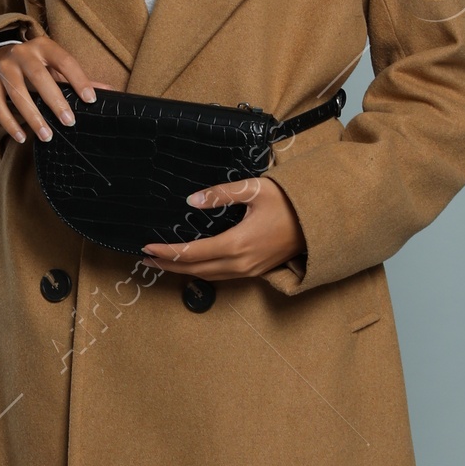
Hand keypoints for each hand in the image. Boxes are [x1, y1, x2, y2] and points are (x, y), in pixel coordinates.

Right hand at [0, 36, 113, 143]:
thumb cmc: (33, 64)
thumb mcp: (54, 65)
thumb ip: (77, 78)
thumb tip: (109, 91)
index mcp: (43, 47)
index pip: (65, 61)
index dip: (79, 80)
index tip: (90, 100)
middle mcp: (21, 53)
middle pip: (38, 76)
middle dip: (55, 101)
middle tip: (69, 122)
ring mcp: (2, 67)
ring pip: (17, 93)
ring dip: (32, 117)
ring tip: (47, 136)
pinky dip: (9, 123)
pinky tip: (21, 137)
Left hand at [140, 175, 304, 281]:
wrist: (319, 221)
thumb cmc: (289, 202)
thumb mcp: (255, 189)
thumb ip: (221, 194)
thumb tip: (192, 200)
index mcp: (238, 243)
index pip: (193, 253)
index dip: (168, 252)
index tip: (147, 247)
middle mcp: (241, 263)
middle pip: (195, 269)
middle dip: (168, 265)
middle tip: (145, 258)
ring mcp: (249, 270)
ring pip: (208, 276)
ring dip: (183, 270)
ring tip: (162, 263)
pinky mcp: (255, 271)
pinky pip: (222, 276)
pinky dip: (201, 271)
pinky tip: (192, 264)